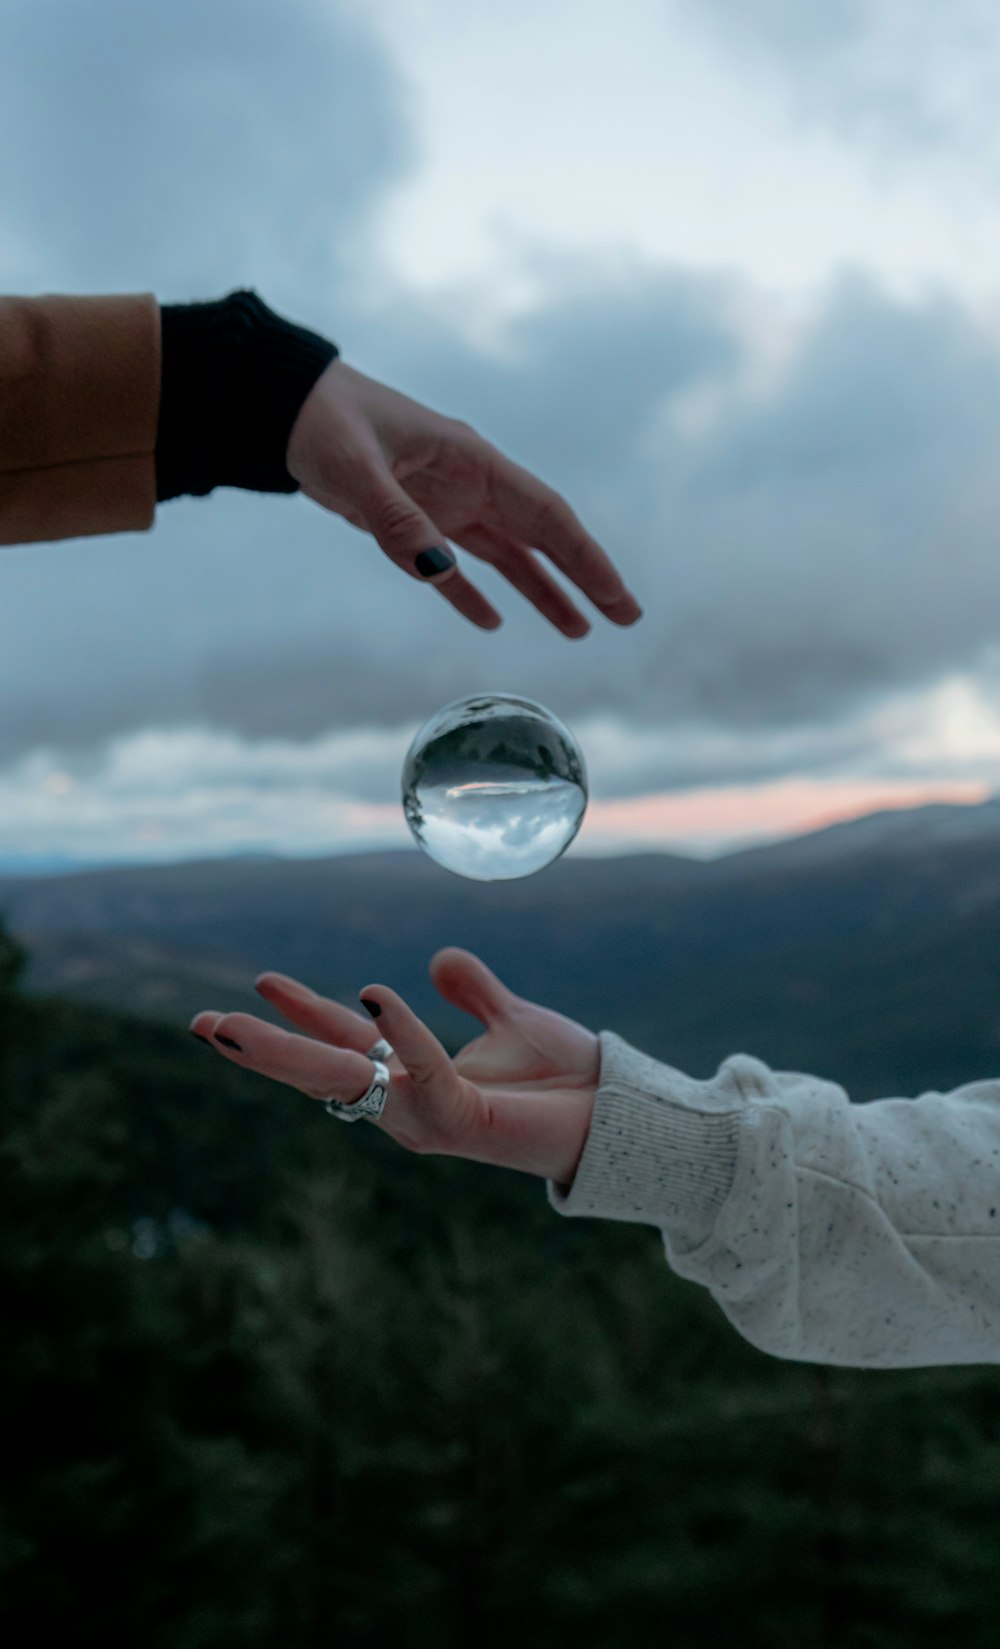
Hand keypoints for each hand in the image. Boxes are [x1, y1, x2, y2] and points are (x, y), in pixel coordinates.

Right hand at [189, 948, 599, 1185]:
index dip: (302, 1013)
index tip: (258, 983)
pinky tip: (374, 992)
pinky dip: (400, 1031)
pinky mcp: (463, 1121)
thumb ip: (474, 991)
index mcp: (416, 1076)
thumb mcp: (513, 1018)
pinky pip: (422, 1071)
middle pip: (320, 1071)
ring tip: (231, 1022)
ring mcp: (430, 1117)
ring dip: (287, 1050)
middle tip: (199, 1024)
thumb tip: (437, 959)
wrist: (622, 1113)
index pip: (343, 1043)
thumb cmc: (570, 1078)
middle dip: (259, 1049)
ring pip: (343, 1081)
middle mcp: (411, 1103)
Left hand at [286, 359, 642, 635]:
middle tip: (626, 616)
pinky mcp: (414, 518)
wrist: (282, 405)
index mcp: (471, 460)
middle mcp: (469, 482)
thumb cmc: (322, 421)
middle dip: (585, 577)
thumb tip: (436, 570)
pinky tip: (493, 622)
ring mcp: (445, 501)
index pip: (544, 514)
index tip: (615, 594)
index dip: (584, 557)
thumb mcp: (354, 467)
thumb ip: (395, 518)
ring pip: (507, 554)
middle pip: (541, 536)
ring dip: (543, 592)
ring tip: (579, 631)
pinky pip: (453, 565)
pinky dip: (471, 593)